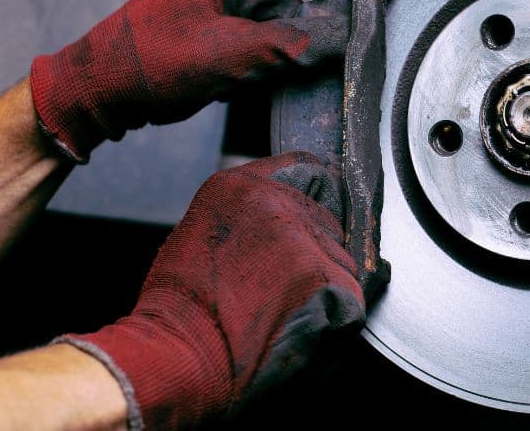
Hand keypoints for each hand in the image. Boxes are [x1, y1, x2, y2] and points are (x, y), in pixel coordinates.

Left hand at [30, 0, 345, 160]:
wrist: (97, 89)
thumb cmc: (151, 65)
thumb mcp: (228, 57)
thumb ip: (285, 47)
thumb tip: (334, 44)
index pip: (291, 7)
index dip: (286, 45)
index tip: (262, 70)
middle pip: (278, 23)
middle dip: (264, 57)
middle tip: (232, 75)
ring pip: (262, 40)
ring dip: (248, 68)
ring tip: (216, 78)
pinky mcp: (205, 22)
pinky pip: (242, 47)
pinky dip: (235, 70)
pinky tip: (211, 80)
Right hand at [57, 152, 364, 428]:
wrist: (177, 358)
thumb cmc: (179, 312)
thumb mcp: (200, 236)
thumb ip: (248, 220)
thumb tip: (283, 224)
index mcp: (241, 186)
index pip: (308, 171)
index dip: (314, 199)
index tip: (312, 220)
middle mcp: (279, 203)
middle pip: (329, 223)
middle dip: (317, 253)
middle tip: (282, 289)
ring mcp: (308, 240)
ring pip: (343, 262)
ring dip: (326, 289)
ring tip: (283, 314)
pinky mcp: (330, 280)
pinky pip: (352, 299)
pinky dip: (335, 321)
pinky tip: (298, 331)